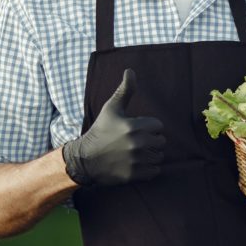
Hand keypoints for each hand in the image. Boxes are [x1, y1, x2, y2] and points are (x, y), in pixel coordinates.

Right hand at [62, 69, 164, 185]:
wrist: (85, 159)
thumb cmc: (100, 130)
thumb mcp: (111, 108)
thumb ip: (125, 90)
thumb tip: (130, 71)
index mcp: (134, 126)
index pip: (158, 126)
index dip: (149, 127)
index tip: (136, 129)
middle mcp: (136, 144)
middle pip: (161, 142)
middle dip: (151, 141)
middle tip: (136, 142)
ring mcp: (135, 161)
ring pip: (159, 156)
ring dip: (151, 155)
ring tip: (136, 153)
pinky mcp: (133, 175)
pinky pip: (154, 171)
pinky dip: (149, 169)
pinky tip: (137, 164)